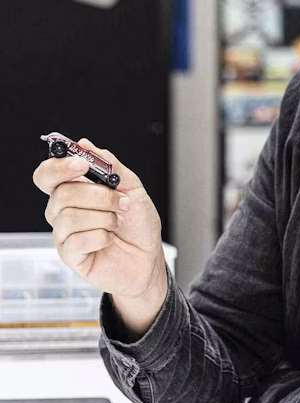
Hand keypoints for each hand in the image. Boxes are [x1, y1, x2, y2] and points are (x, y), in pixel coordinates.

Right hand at [33, 138, 166, 329]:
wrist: (149, 258)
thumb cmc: (138, 225)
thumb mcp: (133, 188)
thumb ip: (111, 166)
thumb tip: (85, 144)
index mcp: (74, 190)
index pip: (48, 175)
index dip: (59, 167)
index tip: (82, 164)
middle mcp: (63, 211)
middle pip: (61, 194)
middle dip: (99, 195)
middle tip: (121, 202)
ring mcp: (64, 234)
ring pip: (69, 217)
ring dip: (104, 217)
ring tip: (117, 223)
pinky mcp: (70, 256)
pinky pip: (76, 241)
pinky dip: (100, 237)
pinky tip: (109, 240)